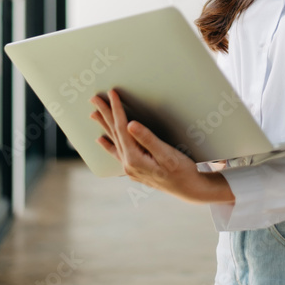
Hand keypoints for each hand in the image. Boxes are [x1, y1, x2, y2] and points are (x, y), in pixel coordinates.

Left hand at [89, 89, 234, 205]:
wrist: (190, 190)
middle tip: (94, 99)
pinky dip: (109, 145)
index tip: (112, 94)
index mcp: (135, 159)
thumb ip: (147, 139)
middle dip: (105, 114)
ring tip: (94, 114)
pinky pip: (117, 153)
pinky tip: (101, 140)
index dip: (117, 109)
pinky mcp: (135, 170)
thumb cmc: (182, 171)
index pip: (122, 128)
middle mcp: (129, 165)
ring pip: (114, 142)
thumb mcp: (167, 153)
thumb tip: (130, 125)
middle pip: (114, 134)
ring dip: (105, 126)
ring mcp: (131, 169)